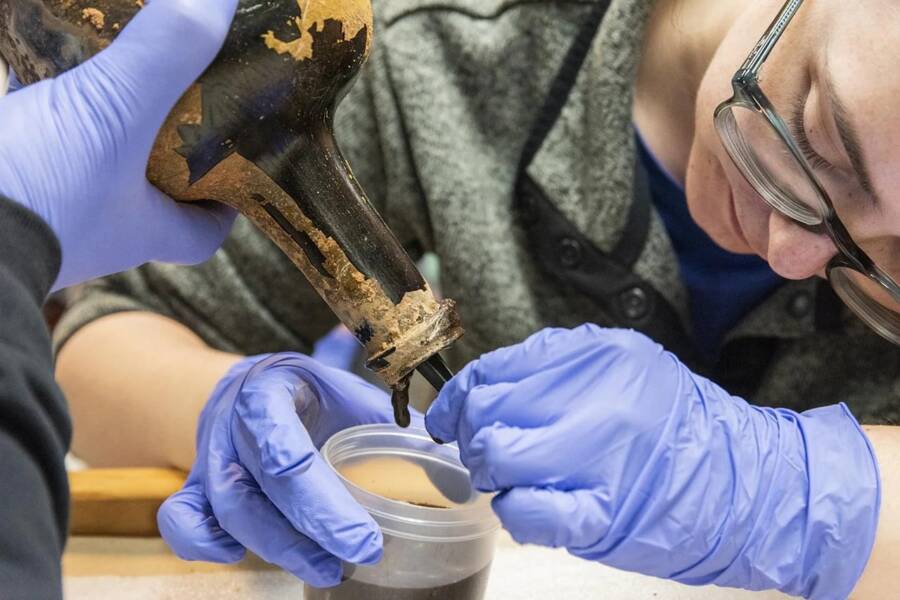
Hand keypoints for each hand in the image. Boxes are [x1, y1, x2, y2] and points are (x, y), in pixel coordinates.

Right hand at [0, 0, 237, 289]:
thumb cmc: (35, 190)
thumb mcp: (116, 113)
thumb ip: (169, 55)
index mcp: (141, 228)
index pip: (202, 232)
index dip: (227, 204)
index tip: (242, 164)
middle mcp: (96, 219)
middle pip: (150, 181)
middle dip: (169, 137)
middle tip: (188, 89)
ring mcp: (46, 196)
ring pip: (88, 146)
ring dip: (104, 105)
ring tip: (125, 57)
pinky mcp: (3, 168)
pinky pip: (31, 122)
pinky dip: (39, 85)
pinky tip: (38, 45)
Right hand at [158, 353, 390, 586]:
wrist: (251, 384)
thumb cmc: (308, 394)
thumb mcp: (347, 393)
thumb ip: (390, 426)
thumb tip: (450, 467)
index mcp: (270, 393)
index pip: (285, 449)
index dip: (325, 502)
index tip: (367, 537)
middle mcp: (231, 425)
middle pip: (257, 488)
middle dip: (308, 531)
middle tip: (358, 556)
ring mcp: (208, 457)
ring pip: (227, 511)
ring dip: (277, 547)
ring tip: (328, 570)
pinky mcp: (194, 485)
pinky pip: (181, 520)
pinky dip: (202, 544)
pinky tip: (240, 556)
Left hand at [426, 325, 880, 598]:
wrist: (744, 483)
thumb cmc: (673, 425)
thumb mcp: (621, 367)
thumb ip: (553, 368)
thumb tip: (476, 390)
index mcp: (597, 355)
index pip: (495, 369)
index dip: (457, 397)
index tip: (446, 416)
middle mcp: (597, 400)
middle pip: (488, 412)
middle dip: (473, 436)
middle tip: (487, 450)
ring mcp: (600, 458)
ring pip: (497, 459)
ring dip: (492, 474)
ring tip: (515, 477)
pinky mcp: (603, 516)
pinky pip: (523, 512)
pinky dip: (513, 510)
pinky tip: (529, 505)